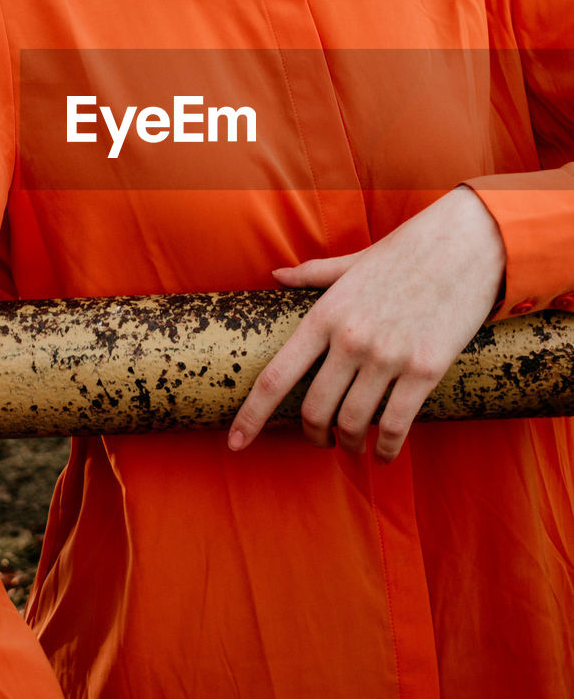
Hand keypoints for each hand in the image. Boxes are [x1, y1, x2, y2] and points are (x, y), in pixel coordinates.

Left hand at [228, 187, 505, 461]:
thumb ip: (311, 274)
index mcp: (324, 314)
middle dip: (313, 436)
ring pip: (353, 424)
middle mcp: (350, 339)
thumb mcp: (351, 262)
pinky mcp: (426, 370)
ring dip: (350, 445)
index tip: (234, 443)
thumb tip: (275, 274)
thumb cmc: (405, 253)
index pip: (276, 376)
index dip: (251, 416)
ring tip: (354, 446)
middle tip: (320, 441)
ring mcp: (388, 357)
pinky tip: (383, 453)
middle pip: (314, 410)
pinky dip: (385, 449)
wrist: (465, 246)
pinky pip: (395, 425)